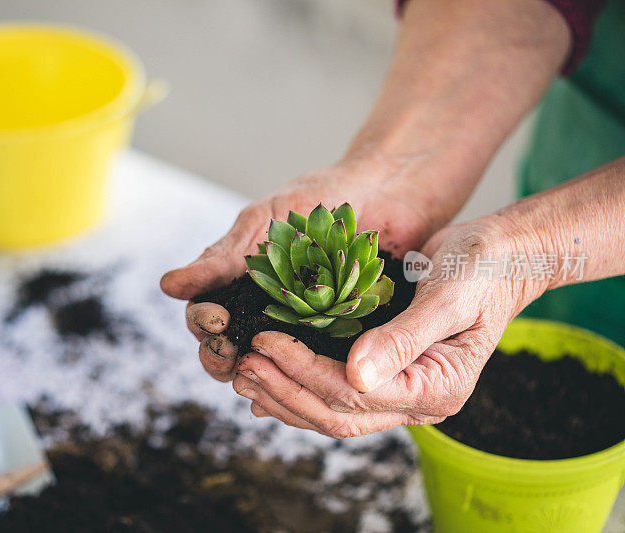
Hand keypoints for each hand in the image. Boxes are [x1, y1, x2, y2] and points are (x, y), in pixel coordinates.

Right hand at [162, 156, 440, 382]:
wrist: (388, 190)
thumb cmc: (319, 199)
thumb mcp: (263, 224)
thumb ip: (221, 259)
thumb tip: (168, 286)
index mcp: (241, 286)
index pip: (206, 320)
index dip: (204, 326)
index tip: (216, 318)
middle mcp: (267, 312)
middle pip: (232, 351)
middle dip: (224, 358)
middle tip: (233, 355)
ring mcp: (304, 328)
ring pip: (270, 366)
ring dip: (260, 375)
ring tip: (261, 375)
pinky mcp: (342, 339)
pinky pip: (318, 367)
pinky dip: (306, 379)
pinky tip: (302, 387)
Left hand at [233, 216, 546, 436]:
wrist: (503, 257)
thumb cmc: (482, 269)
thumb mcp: (447, 297)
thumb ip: (403, 338)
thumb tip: (355, 375)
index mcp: (436, 389)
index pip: (354, 394)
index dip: (303, 370)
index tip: (264, 342)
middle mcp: (418, 402)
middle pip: (337, 414)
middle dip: (284, 391)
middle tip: (242, 366)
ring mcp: (402, 392)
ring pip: (332, 412)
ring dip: (285, 396)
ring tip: (244, 375)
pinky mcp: (388, 376)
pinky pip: (338, 394)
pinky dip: (301, 387)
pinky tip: (270, 379)